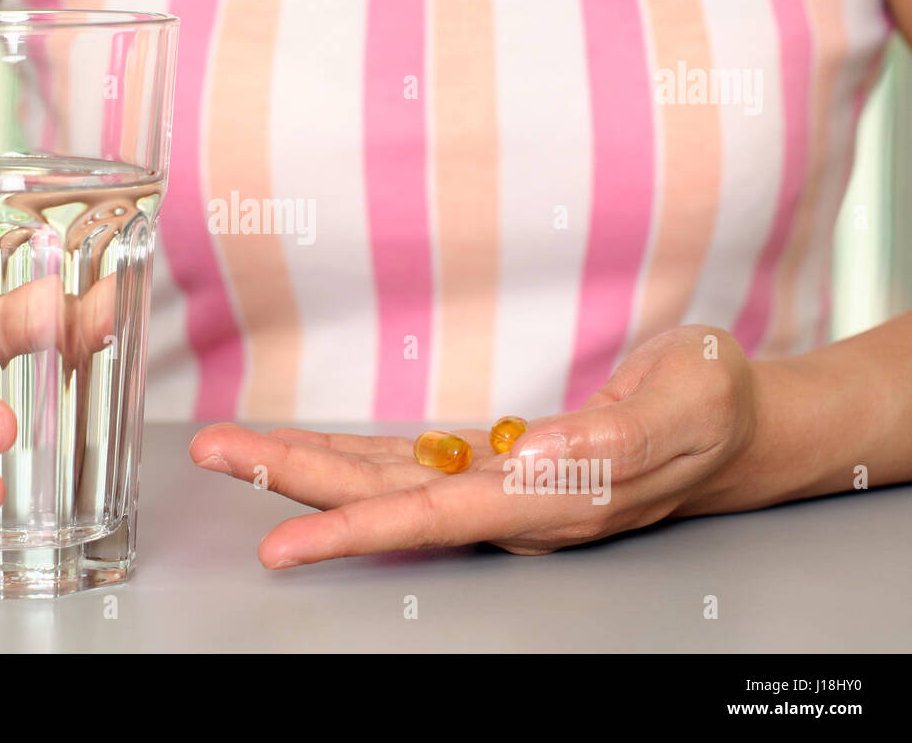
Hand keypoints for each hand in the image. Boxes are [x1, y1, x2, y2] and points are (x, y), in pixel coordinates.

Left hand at [188, 325, 758, 565]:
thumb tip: (526, 454)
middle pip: (383, 500)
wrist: (729, 428)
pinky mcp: (489, 466)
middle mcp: (510, 506)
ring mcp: (494, 489)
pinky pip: (403, 464)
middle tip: (217, 453)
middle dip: (294, 483)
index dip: (353, 529)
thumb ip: (610, 435)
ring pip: (381, 482)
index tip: (283, 544)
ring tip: (233, 449)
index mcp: (552, 500)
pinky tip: (302, 451)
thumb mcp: (687, 401)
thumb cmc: (711, 408)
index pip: (434, 519)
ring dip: (303, 468)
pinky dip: (347, 457)